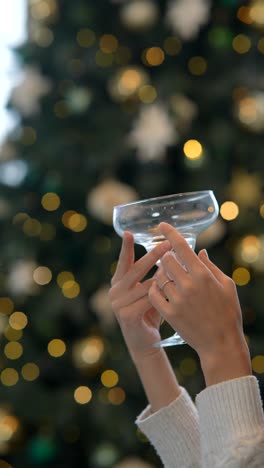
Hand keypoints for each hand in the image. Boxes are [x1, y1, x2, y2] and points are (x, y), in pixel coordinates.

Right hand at [109, 232, 170, 362]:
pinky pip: (149, 300)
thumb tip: (172, 253)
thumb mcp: (151, 291)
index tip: (129, 233)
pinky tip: (174, 288)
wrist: (145, 343)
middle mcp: (115, 291)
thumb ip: (157, 275)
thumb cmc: (149, 314)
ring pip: (146, 285)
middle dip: (154, 255)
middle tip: (167, 244)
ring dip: (164, 276)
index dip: (126, 247)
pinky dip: (162, 294)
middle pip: (136, 269)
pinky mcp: (127, 316)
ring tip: (178, 266)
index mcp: (118, 282)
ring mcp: (118, 304)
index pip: (124, 261)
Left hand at [149, 222, 251, 384]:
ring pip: (158, 277)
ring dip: (161, 275)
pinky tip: (160, 290)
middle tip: (169, 262)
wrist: (220, 343)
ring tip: (169, 279)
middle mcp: (188, 285)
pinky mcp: (169, 313)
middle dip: (166, 258)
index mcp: (203, 275)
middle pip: (166, 260)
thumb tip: (200, 251)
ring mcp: (177, 300)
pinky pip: (153, 294)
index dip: (170, 233)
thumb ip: (211, 266)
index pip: (182, 247)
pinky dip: (154, 290)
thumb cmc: (227, 312)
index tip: (162, 225)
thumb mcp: (226, 285)